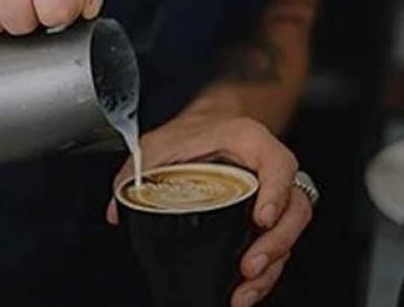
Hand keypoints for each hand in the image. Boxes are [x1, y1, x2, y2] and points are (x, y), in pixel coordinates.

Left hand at [107, 109, 312, 306]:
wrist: (208, 122)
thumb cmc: (191, 129)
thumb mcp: (160, 142)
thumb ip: (136, 171)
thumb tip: (117, 209)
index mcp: (250, 141)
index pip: (278, 165)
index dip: (276, 193)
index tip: (260, 219)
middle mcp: (269, 168)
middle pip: (294, 207)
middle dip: (276, 243)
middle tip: (249, 267)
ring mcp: (272, 192)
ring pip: (291, 230)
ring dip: (273, 264)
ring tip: (246, 288)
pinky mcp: (268, 212)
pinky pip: (279, 241)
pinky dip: (268, 267)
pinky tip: (248, 287)